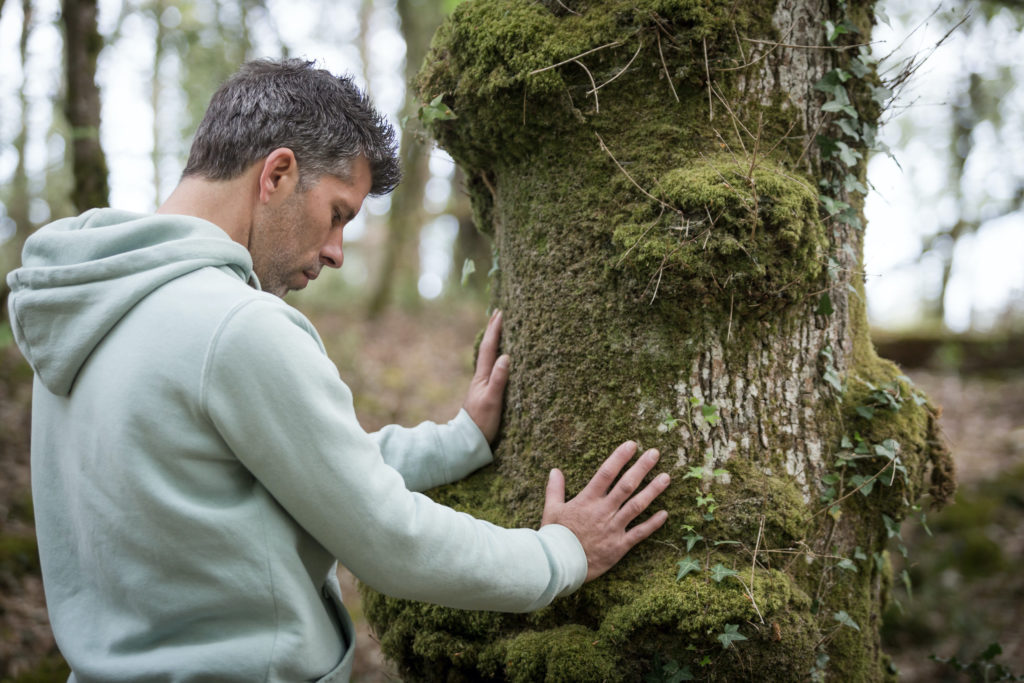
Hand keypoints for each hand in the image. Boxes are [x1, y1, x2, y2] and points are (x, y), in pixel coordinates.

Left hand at [463, 310, 509, 442]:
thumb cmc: (482, 422)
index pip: (490, 349)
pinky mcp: (485, 392)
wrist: (468, 440)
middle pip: (487, 349)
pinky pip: (491, 367)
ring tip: (498, 330)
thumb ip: (499, 379)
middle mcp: (481, 377)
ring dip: (493, 341)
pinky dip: (495, 356)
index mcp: (483, 377)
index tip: (500, 314)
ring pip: (488, 357)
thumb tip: (506, 356)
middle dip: (492, 331)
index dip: (495, 331)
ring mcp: (482, 385)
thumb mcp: (493, 400)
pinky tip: (498, 358)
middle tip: (497, 313)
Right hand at [541, 441, 669, 581]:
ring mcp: (613, 528)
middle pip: (626, 485)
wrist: (559, 564)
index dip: (619, 457)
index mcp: (587, 500)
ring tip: (666, 477)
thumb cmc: (555, 537)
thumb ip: (554, 489)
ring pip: (637, 505)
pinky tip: (665, 514)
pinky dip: (653, 524)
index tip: (632, 445)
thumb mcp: (551, 510)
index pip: (606, 473)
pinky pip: (639, 533)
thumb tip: (555, 471)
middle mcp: (603, 511)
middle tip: (655, 453)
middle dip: (642, 467)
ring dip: (653, 491)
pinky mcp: (619, 546)